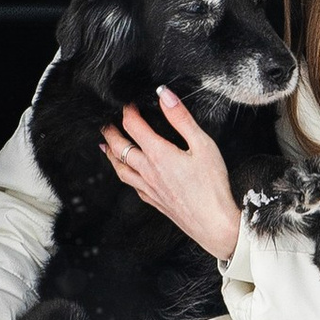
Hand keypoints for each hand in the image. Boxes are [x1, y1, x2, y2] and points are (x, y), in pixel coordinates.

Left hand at [100, 88, 241, 260]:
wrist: (213, 223)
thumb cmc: (212, 185)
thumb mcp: (203, 145)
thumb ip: (181, 119)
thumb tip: (164, 95)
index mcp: (158, 154)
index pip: (133, 126)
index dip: (128, 111)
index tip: (129, 103)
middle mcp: (147, 171)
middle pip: (119, 148)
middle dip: (111, 132)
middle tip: (106, 123)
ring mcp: (148, 188)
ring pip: (120, 168)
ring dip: (110, 154)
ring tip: (106, 145)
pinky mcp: (154, 201)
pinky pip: (131, 185)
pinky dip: (125, 174)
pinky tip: (129, 174)